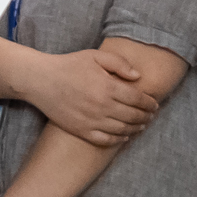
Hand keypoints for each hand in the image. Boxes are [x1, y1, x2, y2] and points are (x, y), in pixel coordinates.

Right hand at [21, 44, 159, 148]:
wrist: (41, 81)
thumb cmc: (69, 65)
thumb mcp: (95, 56)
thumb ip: (119, 63)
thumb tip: (138, 76)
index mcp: (108, 87)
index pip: (138, 99)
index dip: (149, 103)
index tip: (154, 104)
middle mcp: (102, 106)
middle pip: (133, 116)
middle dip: (146, 116)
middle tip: (151, 115)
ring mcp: (92, 121)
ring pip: (122, 130)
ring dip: (136, 128)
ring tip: (142, 125)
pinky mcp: (81, 130)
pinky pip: (105, 140)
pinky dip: (118, 140)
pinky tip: (124, 136)